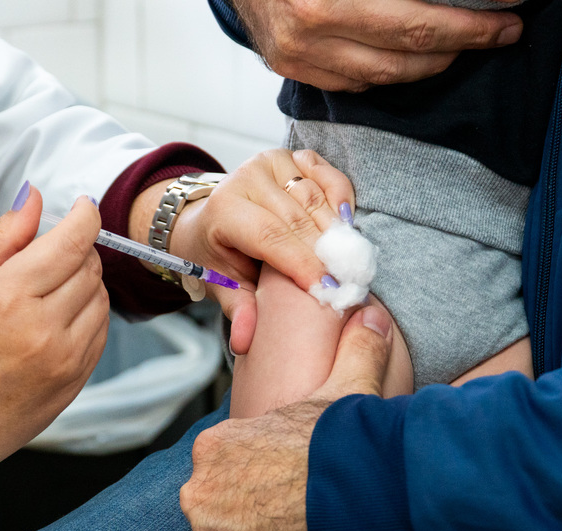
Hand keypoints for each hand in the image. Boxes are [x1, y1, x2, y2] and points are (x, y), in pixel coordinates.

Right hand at [0, 186, 109, 479]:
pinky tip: (57, 322)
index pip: (72, 242)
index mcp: (9, 296)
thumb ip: (2, 238)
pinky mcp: (76, 380)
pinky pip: (101, 333)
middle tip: (53, 255)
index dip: (85, 216)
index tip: (84, 207)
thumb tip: (35, 197)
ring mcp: (65, 358)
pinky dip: (88, 317)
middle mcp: (44, 327)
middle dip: (78, 251)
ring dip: (86, 285)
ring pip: (101, 299)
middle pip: (91, 268)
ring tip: (49, 293)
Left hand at [167, 305, 394, 530]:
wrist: (363, 492)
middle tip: (269, 528)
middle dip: (226, 522)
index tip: (269, 490)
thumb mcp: (348, 388)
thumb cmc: (348, 444)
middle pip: (200, 512)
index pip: (211, 469)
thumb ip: (354, 349)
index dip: (238, 482)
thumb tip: (371, 311)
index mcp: (217, 446)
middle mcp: (201, 491)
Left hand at [168, 148, 354, 353]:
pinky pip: (328, 176)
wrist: (207, 218)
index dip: (304, 264)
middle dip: (329, 253)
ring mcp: (271, 163)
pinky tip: (350, 226)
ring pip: (317, 199)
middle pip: (300, 219)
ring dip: (340, 231)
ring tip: (354, 263)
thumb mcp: (221, 284)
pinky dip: (343, 200)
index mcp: (225, 209)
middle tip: (352, 283)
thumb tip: (246, 341)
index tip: (330, 290)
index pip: (271, 237)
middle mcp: (247, 178)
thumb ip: (238, 310)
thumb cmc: (216, 254)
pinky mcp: (292, 158)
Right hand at [231, 0, 523, 90]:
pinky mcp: (293, 69)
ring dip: (434, 61)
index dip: (470, 20)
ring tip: (465, 44)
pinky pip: (357, 83)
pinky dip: (392, 72)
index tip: (510, 11)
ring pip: (387, 74)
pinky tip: (415, 56)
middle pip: (409, 49)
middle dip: (466, 41)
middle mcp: (310, 27)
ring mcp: (299, 55)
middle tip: (505, 31)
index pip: (417, 19)